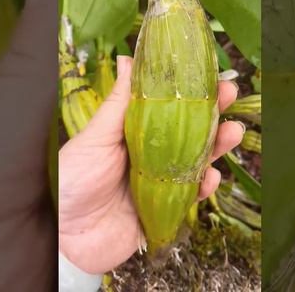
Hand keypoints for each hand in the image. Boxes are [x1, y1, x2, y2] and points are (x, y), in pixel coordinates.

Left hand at [58, 56, 243, 273]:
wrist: (63, 236)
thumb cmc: (73, 180)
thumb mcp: (96, 137)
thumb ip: (119, 103)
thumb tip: (129, 59)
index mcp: (133, 134)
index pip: (169, 108)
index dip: (191, 93)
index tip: (211, 75)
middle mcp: (150, 156)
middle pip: (189, 134)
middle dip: (213, 115)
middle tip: (230, 96)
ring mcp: (159, 185)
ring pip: (196, 163)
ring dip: (217, 148)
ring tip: (232, 133)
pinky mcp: (164, 213)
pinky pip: (190, 198)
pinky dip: (204, 188)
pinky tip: (210, 178)